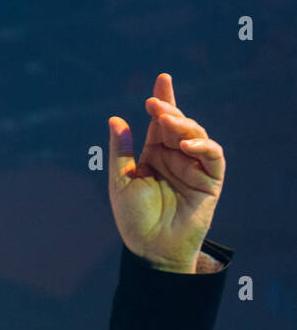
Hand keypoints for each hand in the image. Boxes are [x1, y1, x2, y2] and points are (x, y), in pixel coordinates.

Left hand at [107, 72, 224, 271]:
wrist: (151, 250)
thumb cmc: (134, 220)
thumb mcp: (121, 182)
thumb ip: (120, 152)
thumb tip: (115, 119)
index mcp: (155, 155)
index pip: (162, 122)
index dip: (164, 101)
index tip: (162, 79)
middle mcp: (176, 157)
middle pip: (179, 124)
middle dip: (169, 110)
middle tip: (155, 102)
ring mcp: (195, 167)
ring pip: (197, 135)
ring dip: (183, 125)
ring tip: (166, 121)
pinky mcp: (210, 180)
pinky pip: (213, 157)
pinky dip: (202, 147)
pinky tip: (185, 145)